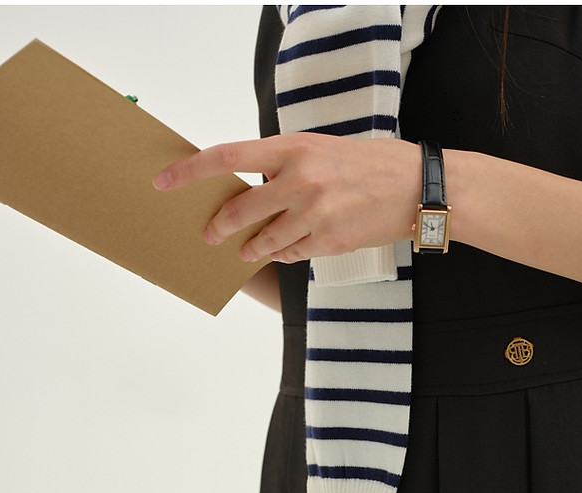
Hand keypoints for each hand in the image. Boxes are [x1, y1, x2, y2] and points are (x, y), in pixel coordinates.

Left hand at [153, 132, 421, 263]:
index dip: (191, 170)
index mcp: (294, 148)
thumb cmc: (369, 164)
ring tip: (247, 250)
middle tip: (211, 235)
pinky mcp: (328, 242)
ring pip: (264, 240)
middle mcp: (300, 180)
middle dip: (220, 227)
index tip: (165, 181)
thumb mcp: (321, 150)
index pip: (228, 156)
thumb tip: (250, 189)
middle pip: (241, 210)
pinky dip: (284, 254)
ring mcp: (314, 214)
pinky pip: (292, 254)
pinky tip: (287, 249)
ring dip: (251, 248)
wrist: (416, 187)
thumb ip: (284, 166)